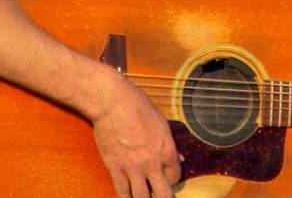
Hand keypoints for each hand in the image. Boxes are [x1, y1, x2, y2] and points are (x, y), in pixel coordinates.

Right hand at [88, 72, 181, 197]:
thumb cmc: (138, 107)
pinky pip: (121, 191)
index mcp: (166, 150)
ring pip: (141, 197)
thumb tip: (178, 157)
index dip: (173, 179)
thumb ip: (169, 144)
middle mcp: (151, 163)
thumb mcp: (161, 123)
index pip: (175, 176)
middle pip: (162, 194)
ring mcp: (132, 167)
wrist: (113, 104)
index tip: (168, 178)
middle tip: (162, 197)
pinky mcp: (114, 168)